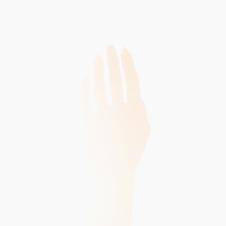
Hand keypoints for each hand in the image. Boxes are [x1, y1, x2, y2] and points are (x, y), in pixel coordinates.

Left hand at [82, 45, 150, 184]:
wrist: (110, 179)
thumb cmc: (127, 156)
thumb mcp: (141, 136)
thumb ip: (143, 115)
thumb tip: (139, 97)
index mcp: (135, 114)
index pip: (131, 81)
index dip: (127, 63)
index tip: (123, 49)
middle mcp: (119, 114)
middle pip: (114, 80)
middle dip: (111, 60)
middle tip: (108, 45)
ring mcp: (101, 119)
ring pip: (97, 86)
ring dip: (96, 69)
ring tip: (95, 57)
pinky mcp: (85, 126)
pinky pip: (83, 100)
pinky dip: (83, 86)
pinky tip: (83, 76)